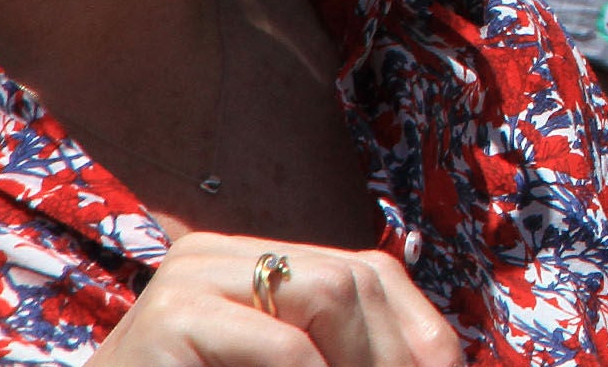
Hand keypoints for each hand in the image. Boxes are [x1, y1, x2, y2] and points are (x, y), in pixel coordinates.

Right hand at [87, 233, 460, 366]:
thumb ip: (338, 352)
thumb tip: (441, 359)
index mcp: (252, 261)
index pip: (368, 272)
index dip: (417, 331)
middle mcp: (219, 252)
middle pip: (355, 277)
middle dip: (394, 350)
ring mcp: (189, 276)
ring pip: (328, 293)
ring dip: (363, 362)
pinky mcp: (167, 316)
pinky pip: (281, 345)